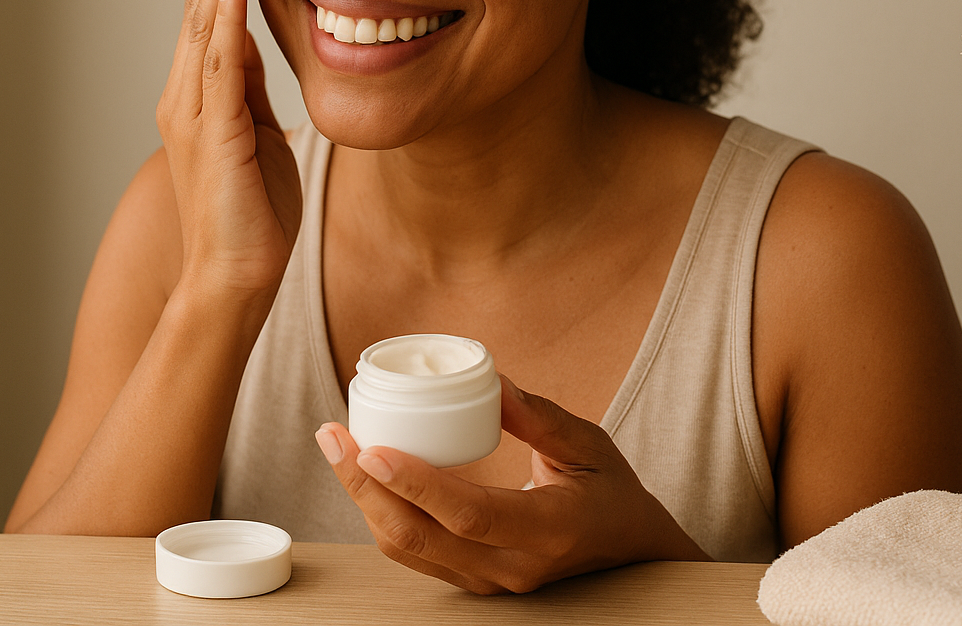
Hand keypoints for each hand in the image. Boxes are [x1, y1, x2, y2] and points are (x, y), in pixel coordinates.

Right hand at [156, 0, 300, 299]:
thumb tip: (253, 44)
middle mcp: (186, 95)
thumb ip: (249, 91)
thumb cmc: (252, 219)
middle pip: (203, 5)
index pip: (213, 15)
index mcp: (200, 96)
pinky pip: (219, 62)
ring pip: (206, 22)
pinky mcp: (214, 131)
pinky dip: (225, 15)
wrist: (233, 280)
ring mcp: (194, 112)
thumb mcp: (258, 137)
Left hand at [315, 375, 707, 593]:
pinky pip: (414, 553)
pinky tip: (365, 476)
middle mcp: (514, 566)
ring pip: (408, 549)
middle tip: (333, 437)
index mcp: (549, 530)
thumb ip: (540, 416)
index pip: (470, 514)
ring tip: (338, 448)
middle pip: (421, 536)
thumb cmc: (609, 489)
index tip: (372, 447)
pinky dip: (381, 514)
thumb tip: (491, 381)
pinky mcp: (474, 580)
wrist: (627, 548)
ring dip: (364, 499)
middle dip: (365, 486)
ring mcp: (491, 581)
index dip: (416, 483)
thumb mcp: (589, 443)